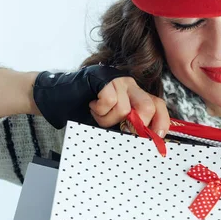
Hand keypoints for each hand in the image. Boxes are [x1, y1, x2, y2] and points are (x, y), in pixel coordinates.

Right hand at [32, 64, 168, 134]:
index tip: (157, 137)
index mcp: (136, 96)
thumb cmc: (86, 113)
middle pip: (148, 106)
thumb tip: (144, 142)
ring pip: (125, 108)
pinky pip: (110, 100)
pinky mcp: (103, 77)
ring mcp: (117, 80)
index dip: (161, 122)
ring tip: (98, 114)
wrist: (59, 100)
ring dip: (108, 119)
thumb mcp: (112, 124)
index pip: (158, 106)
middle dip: (135, 125)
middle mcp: (131, 86)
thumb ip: (128, 129)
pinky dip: (100, 110)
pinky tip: (92, 106)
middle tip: (119, 128)